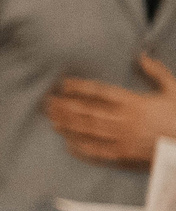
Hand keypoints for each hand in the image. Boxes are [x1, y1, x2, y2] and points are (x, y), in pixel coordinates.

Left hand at [45, 56, 175, 168]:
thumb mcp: (173, 90)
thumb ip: (156, 72)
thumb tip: (141, 56)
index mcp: (135, 102)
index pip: (101, 92)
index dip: (80, 87)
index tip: (64, 84)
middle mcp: (125, 120)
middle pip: (89, 112)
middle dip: (66, 107)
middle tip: (48, 102)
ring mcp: (123, 138)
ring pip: (89, 130)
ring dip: (68, 125)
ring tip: (52, 119)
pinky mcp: (124, 154)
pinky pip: (98, 151)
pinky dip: (82, 148)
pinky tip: (68, 144)